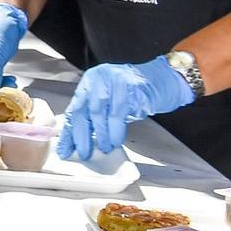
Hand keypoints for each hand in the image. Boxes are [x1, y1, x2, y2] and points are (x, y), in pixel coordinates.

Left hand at [58, 58, 193, 162]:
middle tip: (83, 152)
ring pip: (99, 114)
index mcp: (90, 81)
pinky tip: (115, 141)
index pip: (74, 109)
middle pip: (83, 111)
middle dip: (81, 136)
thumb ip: (95, 115)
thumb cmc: (136, 93)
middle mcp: (98, 79)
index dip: (69, 131)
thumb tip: (79, 138)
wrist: (164, 79)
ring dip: (100, 135)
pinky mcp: (128, 88)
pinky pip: (117, 115)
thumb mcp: (110, 102)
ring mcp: (112, 82)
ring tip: (103, 148)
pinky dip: (115, 131)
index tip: (65, 147)